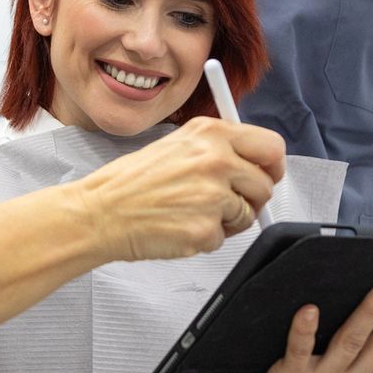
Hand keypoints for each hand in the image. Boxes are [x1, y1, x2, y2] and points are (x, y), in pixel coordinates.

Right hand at [74, 117, 285, 262]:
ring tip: (191, 211)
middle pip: (266, 185)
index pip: (271, 146)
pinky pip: (224, 238)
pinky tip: (180, 225)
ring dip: (227, 220)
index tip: (265, 174)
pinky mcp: (206, 229)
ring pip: (247, 214)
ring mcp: (212, 196)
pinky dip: (205, 237)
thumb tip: (255, 164)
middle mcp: (215, 160)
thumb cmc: (132, 182)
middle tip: (223, 201)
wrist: (101, 212)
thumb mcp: (178, 144)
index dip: (272, 165)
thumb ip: (219, 148)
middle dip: (250, 198)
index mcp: (211, 133)